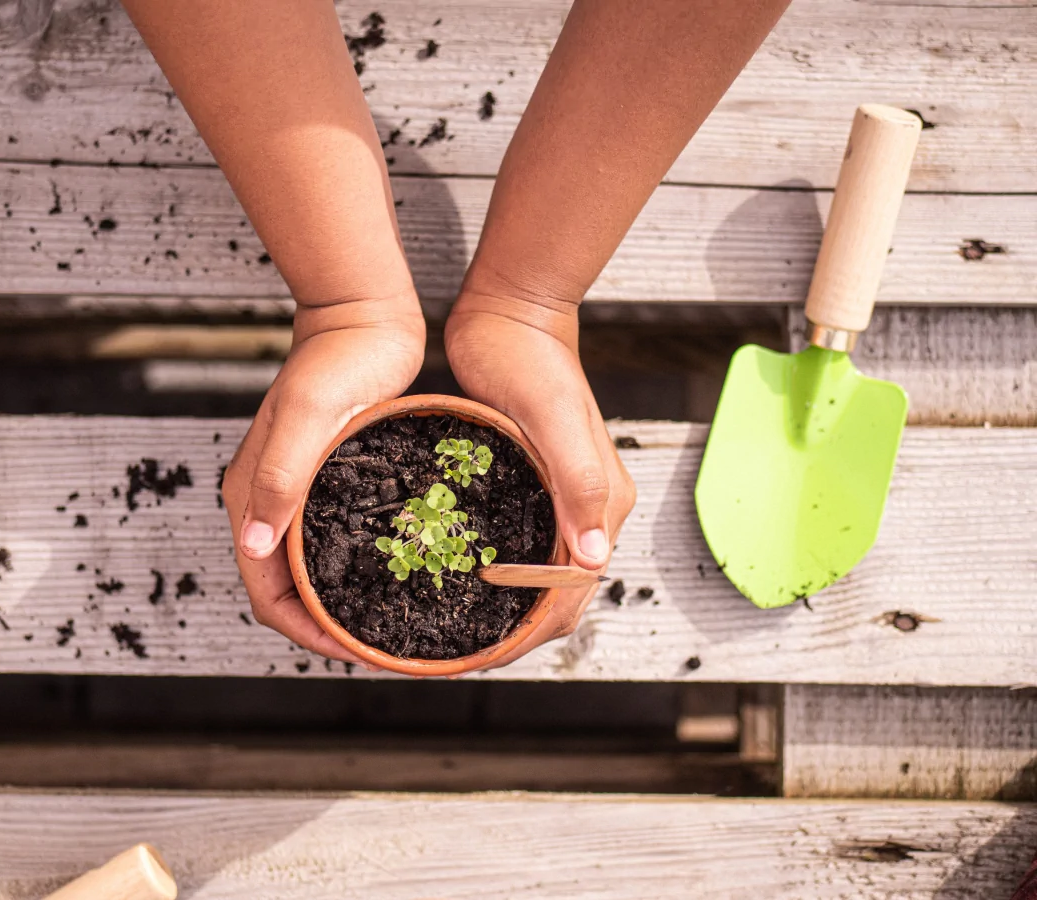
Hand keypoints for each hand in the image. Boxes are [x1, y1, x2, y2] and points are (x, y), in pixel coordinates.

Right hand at [222, 295, 425, 662]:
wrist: (360, 320)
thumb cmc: (335, 362)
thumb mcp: (308, 420)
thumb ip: (280, 480)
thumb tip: (255, 547)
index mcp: (251, 494)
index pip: (264, 588)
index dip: (303, 629)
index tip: (352, 649)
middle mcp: (267, 501)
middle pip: (283, 590)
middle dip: (322, 628)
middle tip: (378, 648)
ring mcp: (296, 493)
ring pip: (307, 571)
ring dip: (337, 604)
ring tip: (386, 625)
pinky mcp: (326, 482)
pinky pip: (331, 543)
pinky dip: (351, 572)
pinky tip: (389, 579)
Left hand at [444, 287, 635, 667]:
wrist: (513, 315)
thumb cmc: (533, 360)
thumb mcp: (553, 420)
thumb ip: (578, 484)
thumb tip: (593, 560)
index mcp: (604, 502)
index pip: (577, 591)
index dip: (536, 628)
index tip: (487, 651)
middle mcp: (588, 508)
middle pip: (561, 594)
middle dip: (518, 630)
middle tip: (461, 651)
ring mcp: (560, 498)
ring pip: (540, 575)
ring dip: (506, 606)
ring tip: (454, 627)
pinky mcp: (532, 484)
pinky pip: (520, 544)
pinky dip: (497, 571)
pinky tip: (458, 579)